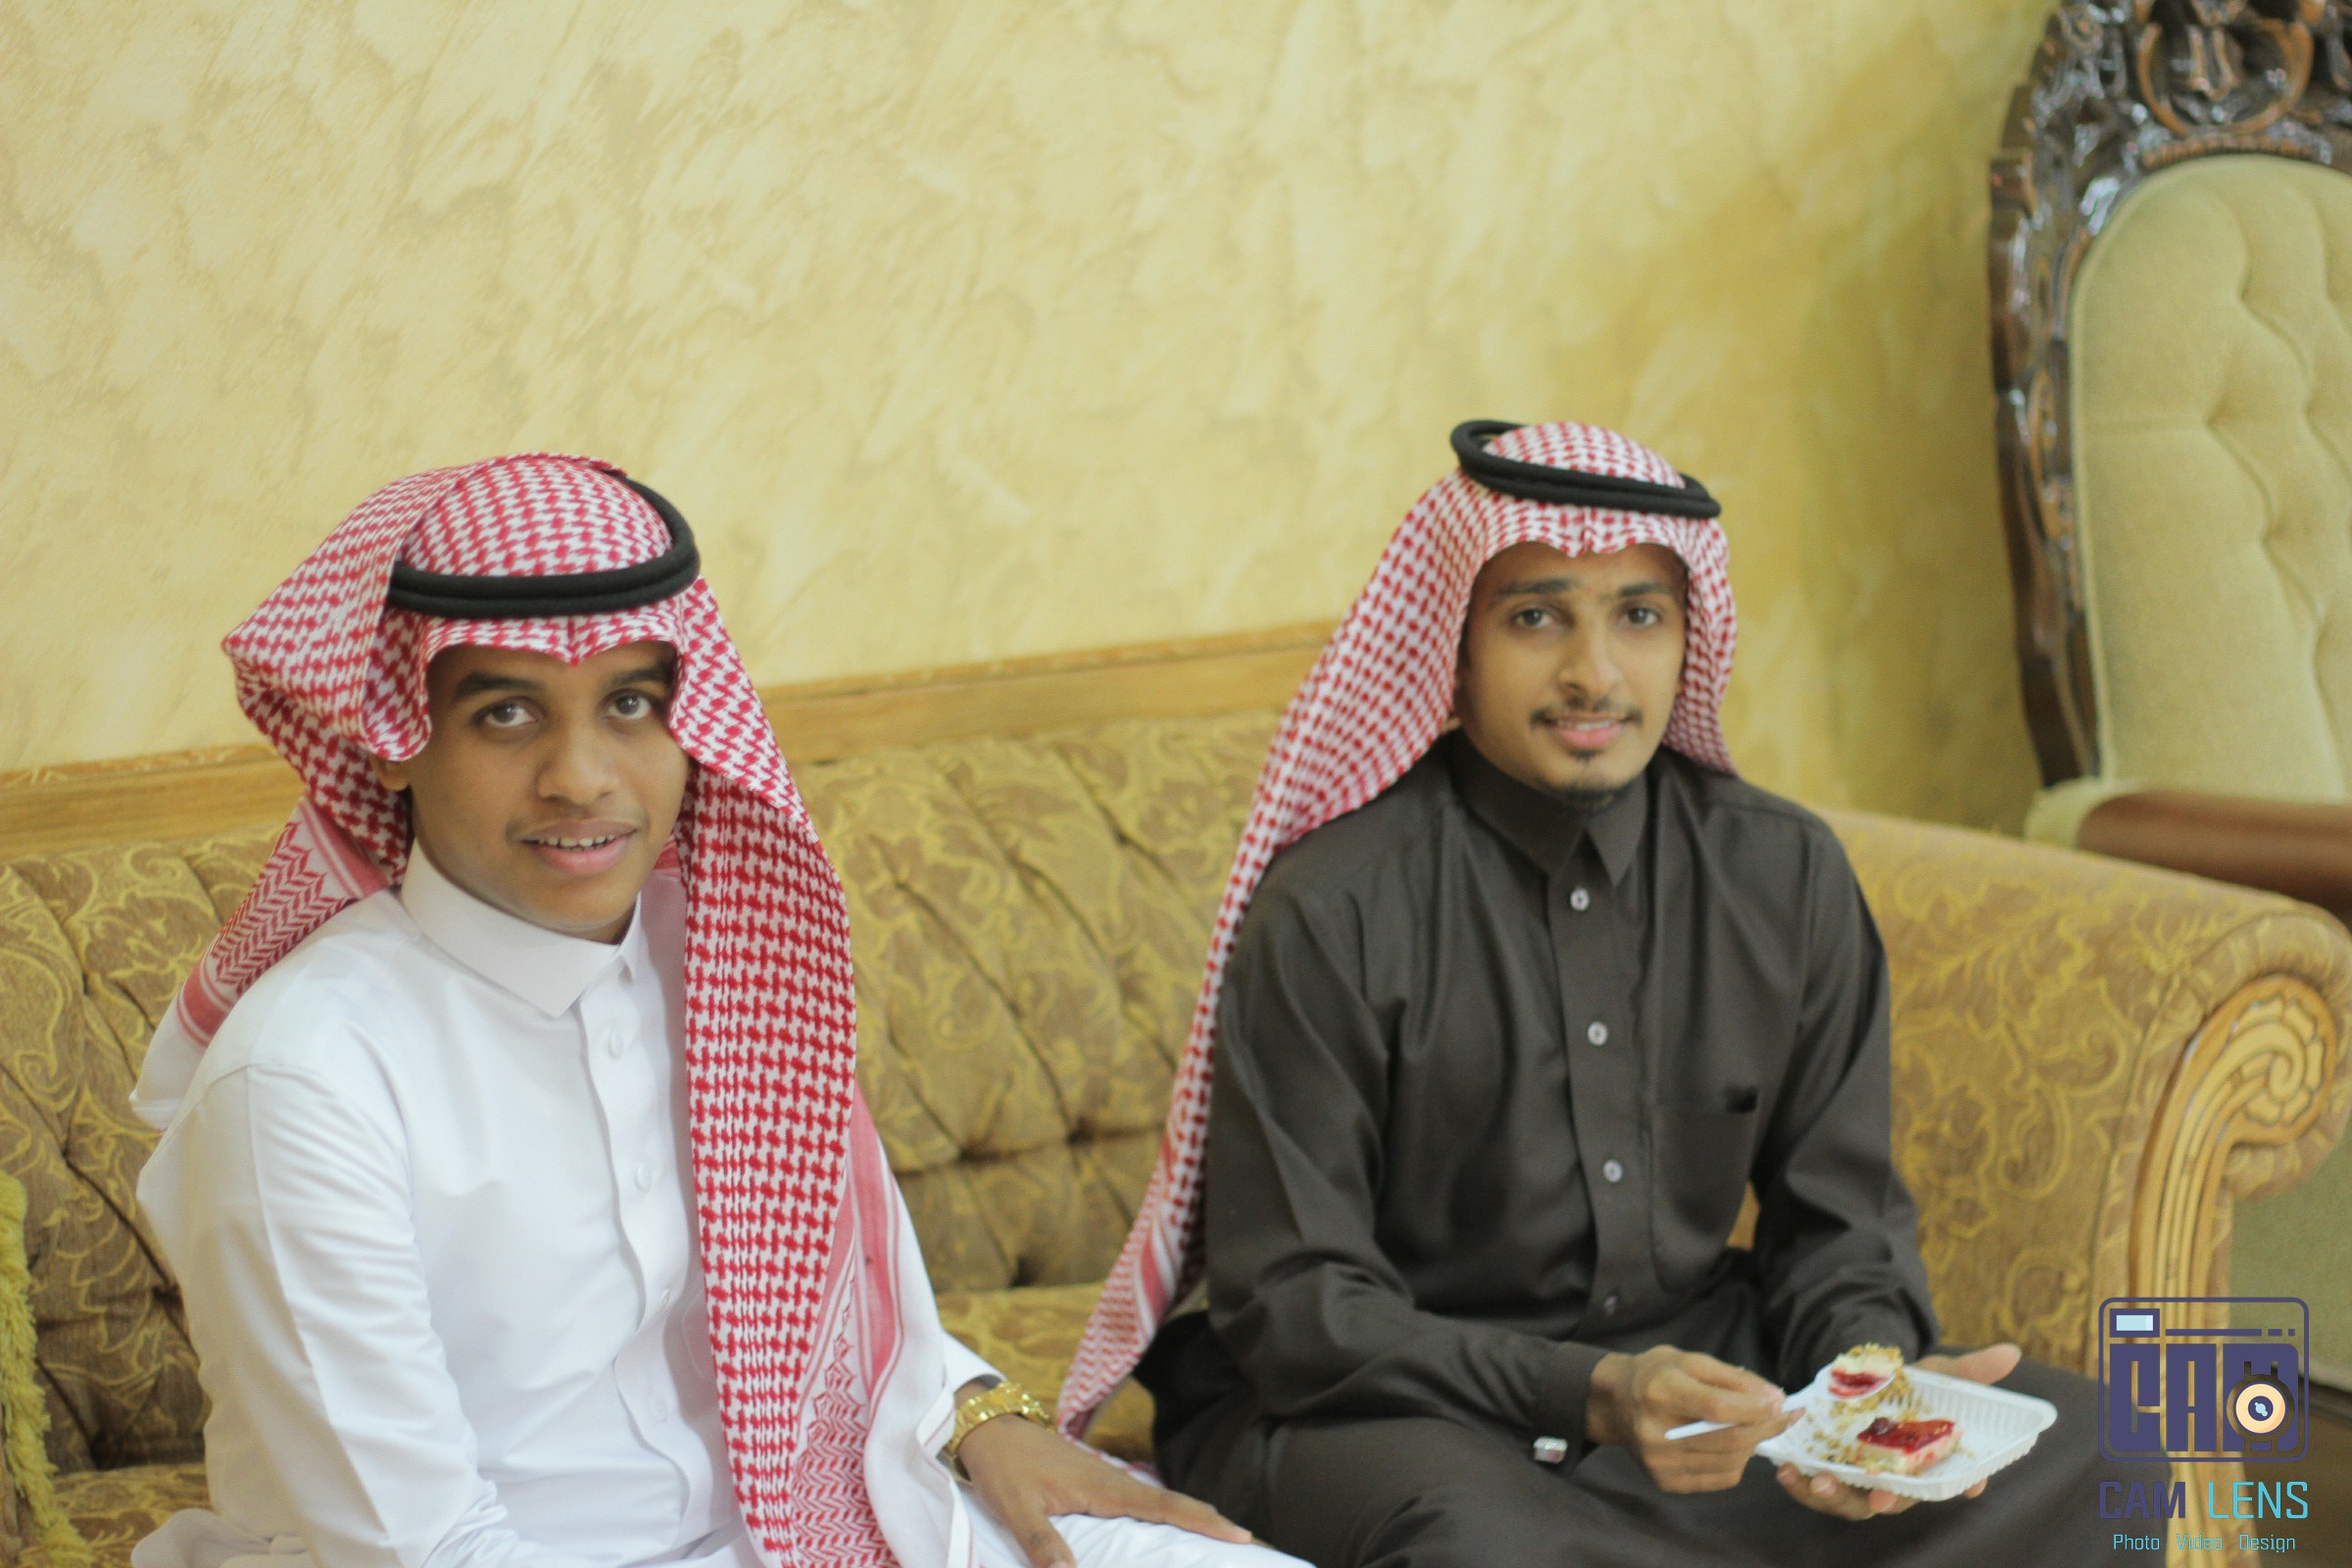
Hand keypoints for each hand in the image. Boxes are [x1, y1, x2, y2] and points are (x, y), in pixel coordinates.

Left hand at [955, 1395, 1252, 1567]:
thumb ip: (1041, 1542)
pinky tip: (1163, 1526)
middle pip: (1170, 1502)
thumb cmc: (1003, 1466)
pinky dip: (1162, 1512)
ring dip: (1187, 1515)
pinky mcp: (1092, 1481)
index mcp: (1102, 1487)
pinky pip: (1137, 1500)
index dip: (1201, 1520)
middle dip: (1207, 1519)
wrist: (987, 1427)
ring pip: (1156, 1500)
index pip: (1163, 1505)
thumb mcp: (1016, 1507)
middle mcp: (1111, 1481)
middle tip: (1244, 1540)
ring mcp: (1103, 1479)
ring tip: (1217, 1536)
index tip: (1240, 1533)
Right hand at [1587, 1346, 1797, 1492]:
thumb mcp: (1692, 1361)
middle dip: (1766, 1428)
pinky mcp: (1666, 1482)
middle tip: (1783, 1416)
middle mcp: (1656, 1432)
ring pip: (1731, 1462)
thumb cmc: (1657, 1375)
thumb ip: (1735, 1378)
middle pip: (1730, 1439)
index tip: (1779, 1402)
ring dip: (1753, 1445)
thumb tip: (1775, 1399)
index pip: (1718, 1408)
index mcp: (1660, 1392)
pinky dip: (1737, 1462)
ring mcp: (1660, 1462)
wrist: (1616, 1403)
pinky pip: (1721, 1478)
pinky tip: (1730, 1444)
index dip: (1755, 1408)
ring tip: (1752, 1427)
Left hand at [1774, 1342, 2020, 1519]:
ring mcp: (1860, 1478)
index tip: (1970, 1486)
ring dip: (1835, 1497)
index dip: (1964, 1483)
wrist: (1863, 1381)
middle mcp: (1897, 1477)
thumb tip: (2012, 1352)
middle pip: (1898, 1499)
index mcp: (1928, 1460)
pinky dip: (1801, 1485)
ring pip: (1852, 1502)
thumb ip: (1969, 1368)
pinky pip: (1815, 1489)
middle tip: (1878, 1496)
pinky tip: (1787, 1472)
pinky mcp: (1828, 1472)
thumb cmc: (1909, 1387)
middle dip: (1887, 1500)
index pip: (1954, 1479)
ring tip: (1818, 1482)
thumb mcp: (1936, 1373)